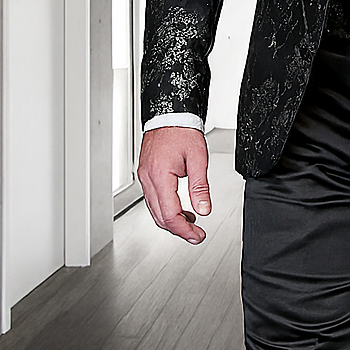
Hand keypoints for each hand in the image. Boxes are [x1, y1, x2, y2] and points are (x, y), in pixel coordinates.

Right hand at [137, 126, 211, 242]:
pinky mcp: (146, 175)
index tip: (197, 235)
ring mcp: (145, 177)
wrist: (169, 114)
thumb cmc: (182, 131)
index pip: (170, 214)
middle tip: (196, 235)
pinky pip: (153, 200)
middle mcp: (148, 178)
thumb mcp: (198, 159)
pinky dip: (166, 209)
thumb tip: (204, 209)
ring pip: (155, 210)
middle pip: (160, 217)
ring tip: (192, 223)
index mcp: (160, 175)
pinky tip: (181, 210)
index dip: (184, 229)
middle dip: (179, 230)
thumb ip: (200, 187)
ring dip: (172, 221)